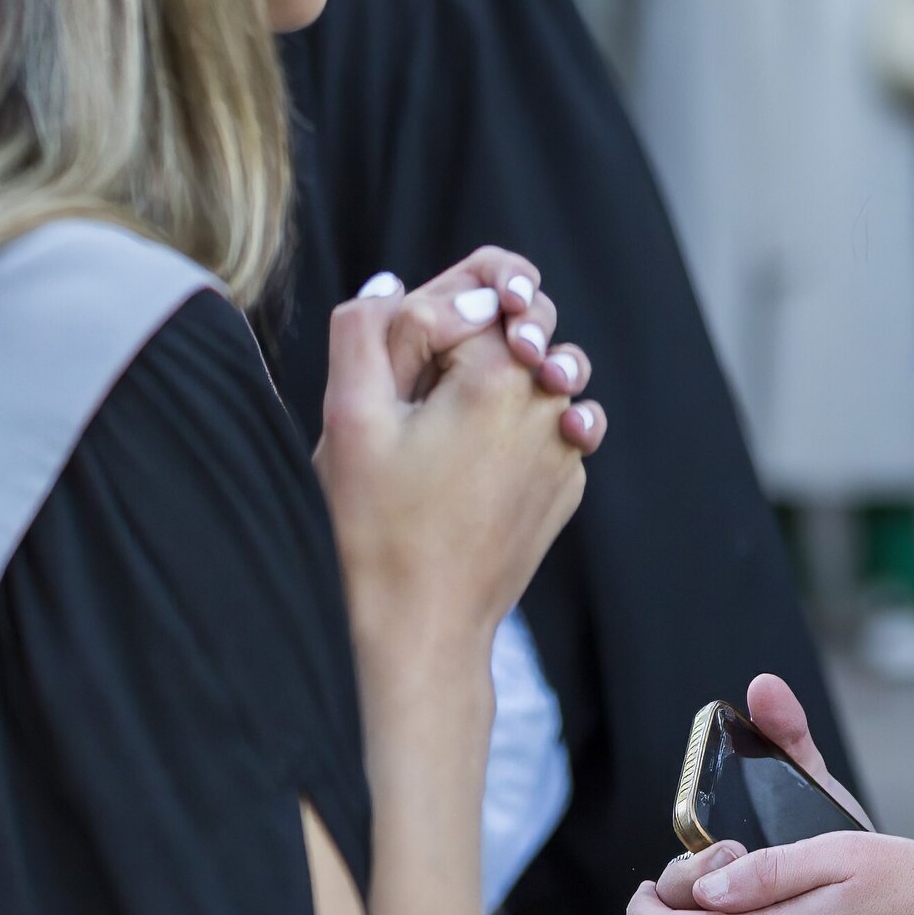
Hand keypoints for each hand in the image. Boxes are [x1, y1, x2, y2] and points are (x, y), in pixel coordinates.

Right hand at [317, 251, 599, 666]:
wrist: (416, 631)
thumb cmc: (372, 528)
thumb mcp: (348, 416)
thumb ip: (366, 330)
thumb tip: (393, 283)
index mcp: (500, 375)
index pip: (486, 297)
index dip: (446, 305)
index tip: (414, 341)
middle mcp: (550, 406)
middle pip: (531, 329)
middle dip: (488, 333)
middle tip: (431, 377)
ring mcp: (565, 452)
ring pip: (552, 377)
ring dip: (513, 377)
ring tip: (460, 409)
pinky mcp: (564, 488)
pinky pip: (555, 428)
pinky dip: (526, 423)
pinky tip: (478, 456)